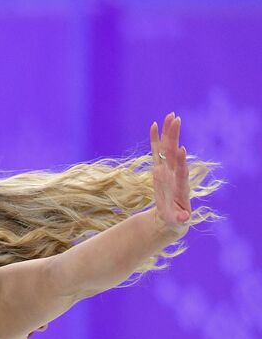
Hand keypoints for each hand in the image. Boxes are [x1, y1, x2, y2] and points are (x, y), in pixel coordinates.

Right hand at [150, 112, 190, 238]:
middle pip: (174, 153)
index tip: (181, 150)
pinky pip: (156, 151)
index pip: (181, 173)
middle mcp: (175, 174)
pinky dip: (155, 139)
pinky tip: (154, 124)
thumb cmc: (176, 219)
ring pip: (168, 148)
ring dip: (169, 132)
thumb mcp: (177, 222)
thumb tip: (183, 219)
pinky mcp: (160, 168)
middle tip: (176, 120)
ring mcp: (168, 169)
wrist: (173, 217)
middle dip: (175, 138)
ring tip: (171, 116)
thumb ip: (179, 219)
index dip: (181, 162)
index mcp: (180, 187)